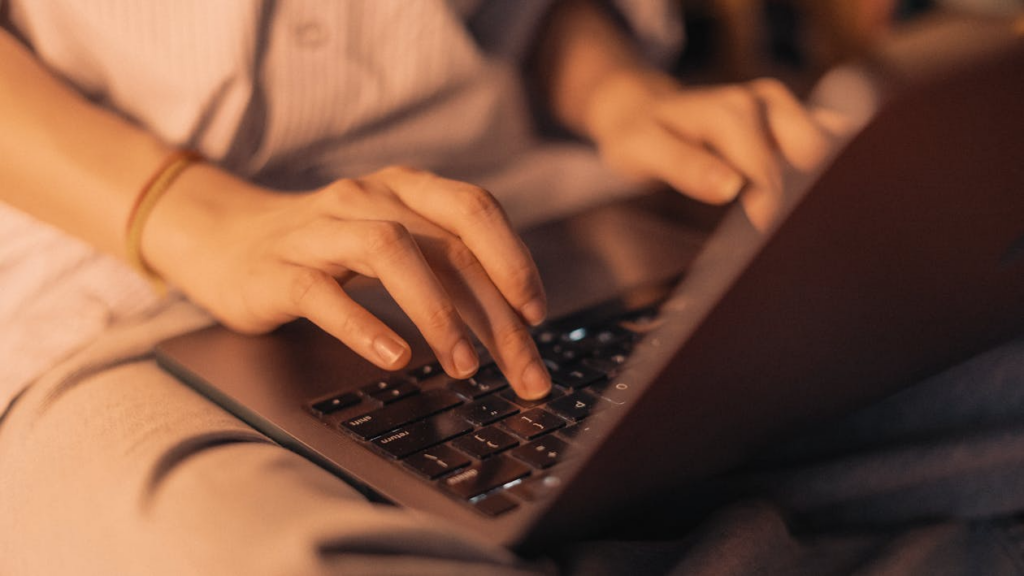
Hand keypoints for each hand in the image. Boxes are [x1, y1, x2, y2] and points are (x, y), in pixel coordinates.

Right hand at [145, 165, 552, 398]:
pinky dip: (364, 325)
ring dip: (437, 312)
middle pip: (447, 245)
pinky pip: (324, 293)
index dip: (513, 261)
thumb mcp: (390, 241)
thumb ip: (443, 266)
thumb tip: (511, 321)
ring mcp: (320, 231)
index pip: (475, 211)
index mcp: (403, 188)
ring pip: (391, 252)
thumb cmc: (323, 248)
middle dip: (495, 313)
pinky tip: (394, 357)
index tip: (537, 317)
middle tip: (522, 370)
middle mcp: (367, 198)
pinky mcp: (278, 270)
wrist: (223, 236)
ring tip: (464, 366)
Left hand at [586, 72, 837, 227]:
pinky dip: (825, 176)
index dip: (770, 212)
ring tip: (805, 227)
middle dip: (805, 201)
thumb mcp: (644, 150)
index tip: (765, 244)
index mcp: (732, 110)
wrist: (644, 112)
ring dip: (821, 189)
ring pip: (830, 150)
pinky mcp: (795, 120)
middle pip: (813, 158)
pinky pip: (828, 145)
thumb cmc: (642, 135)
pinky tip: (813, 208)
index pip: (768, 171)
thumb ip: (685, 166)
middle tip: (789, 241)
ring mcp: (785, 109)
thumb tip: (732, 188)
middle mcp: (766, 102)